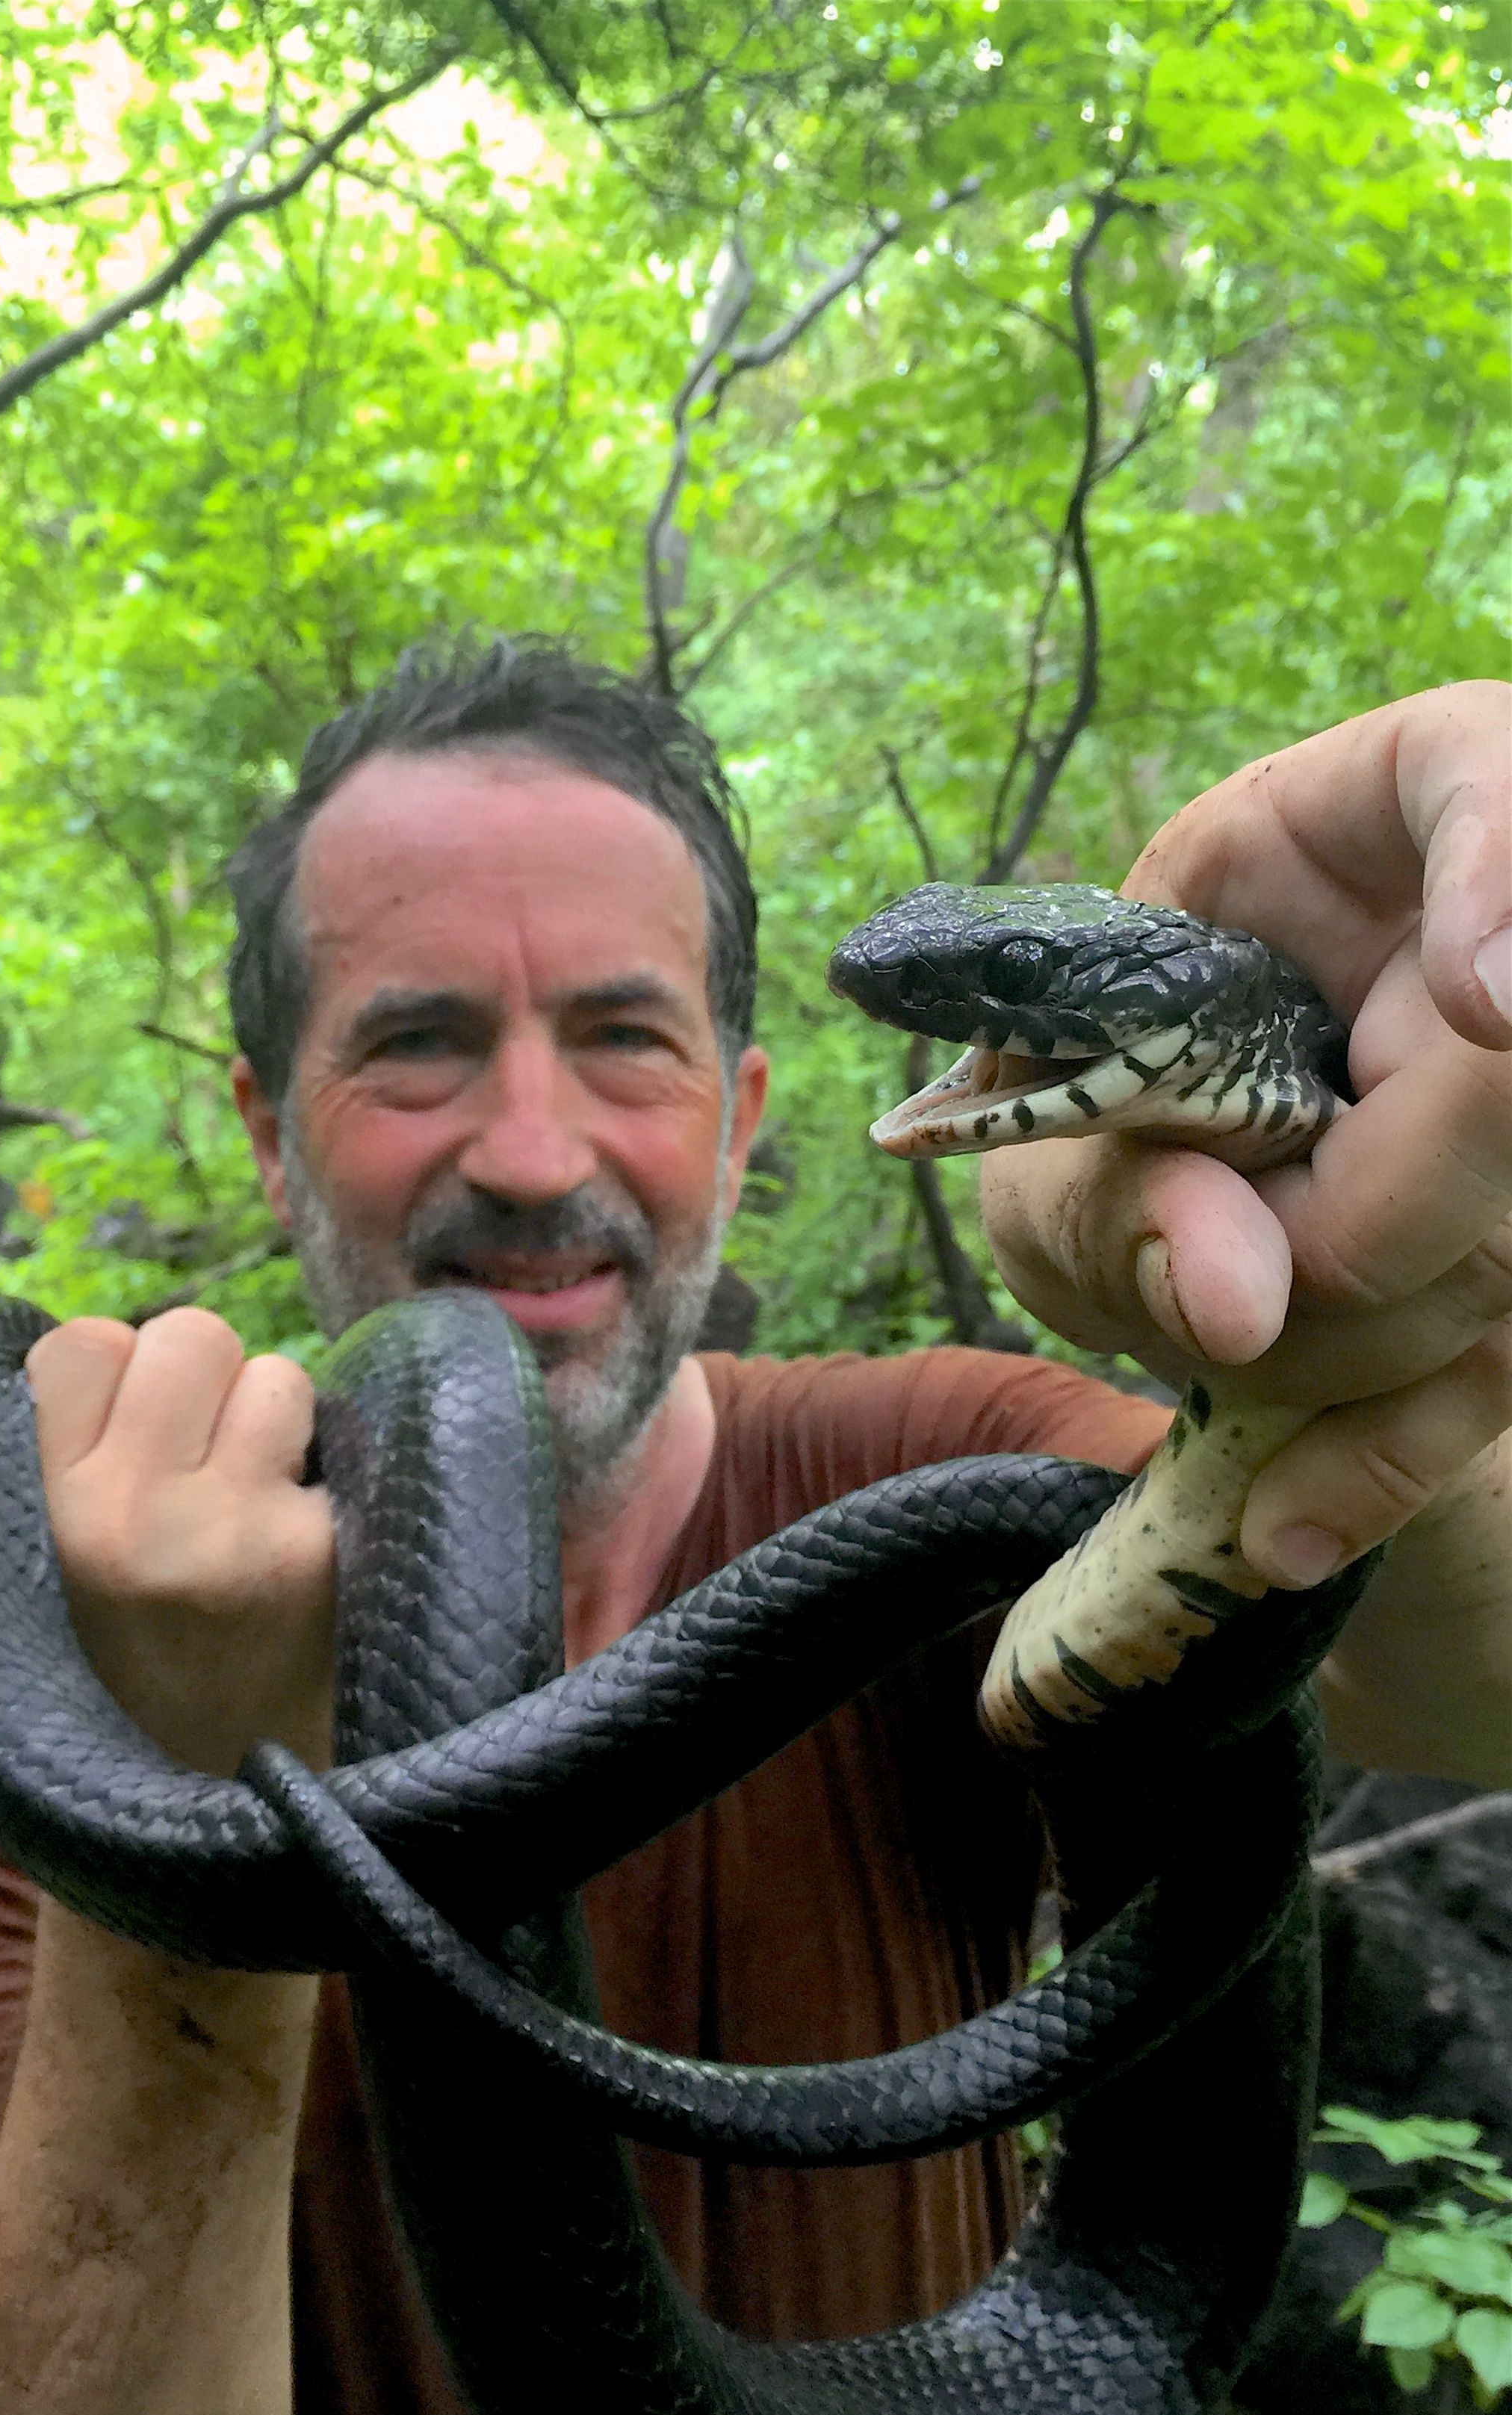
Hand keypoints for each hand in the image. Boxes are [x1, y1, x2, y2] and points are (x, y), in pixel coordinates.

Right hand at [24, 1308, 334, 1776]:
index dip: (103, 1379)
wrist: (181, 1824)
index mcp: (31, 1508)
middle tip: (183, 1467)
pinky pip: (329, 1439)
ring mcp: (226, 1532)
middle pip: (189, 1336)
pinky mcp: (311, 1556)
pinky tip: (283, 1547)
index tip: (105, 1442)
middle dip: (192, 1387)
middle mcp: (125, 1514)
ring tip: (232, 1506)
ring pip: (271, 1374)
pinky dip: (313, 1478)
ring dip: (261, 1423)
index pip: (82, 1341)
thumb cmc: (73, 1675)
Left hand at [980, 681, 1511, 1587]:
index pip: (1494, 781)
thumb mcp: (1049, 1127)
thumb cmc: (1071, 1088)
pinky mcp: (1507, 1238)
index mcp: (1373, 822)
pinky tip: (1288, 1534)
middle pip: (1510, 1089)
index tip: (1483, 1006)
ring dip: (1363, 1357)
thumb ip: (1131, 1186)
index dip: (1510, 884)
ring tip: (1224, 1382)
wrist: (1105, 1154)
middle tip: (1229, 1281)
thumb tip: (1250, 1302)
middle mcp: (1482, 940)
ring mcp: (1508, 1082)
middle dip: (1370, 1227)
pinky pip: (1498, 1362)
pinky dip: (1386, 1459)